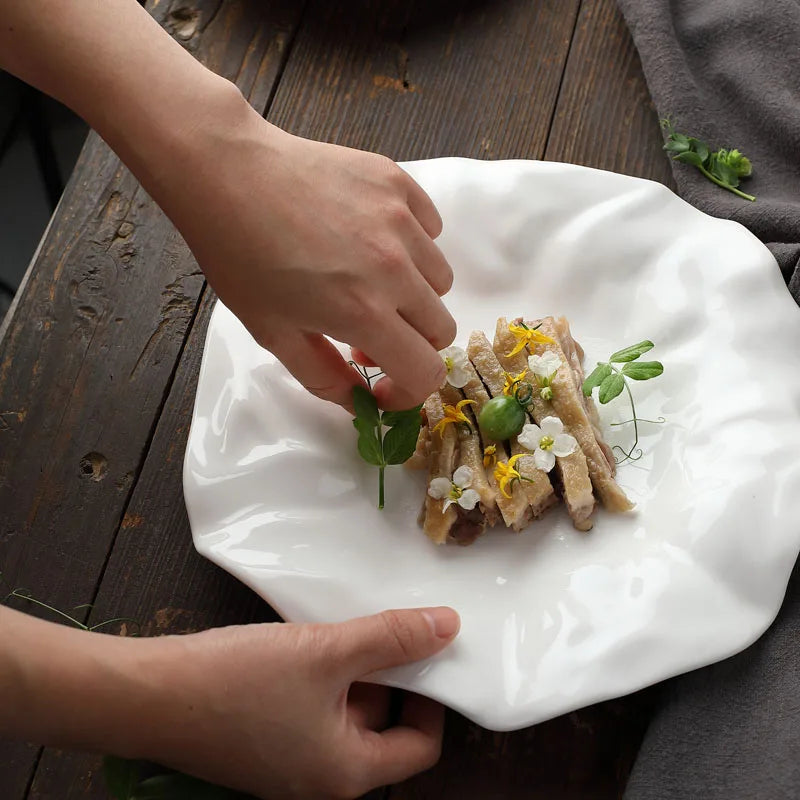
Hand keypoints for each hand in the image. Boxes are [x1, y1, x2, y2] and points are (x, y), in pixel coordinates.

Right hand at [136, 607, 459, 798]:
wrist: (146, 695)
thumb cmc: (238, 681)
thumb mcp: (325, 652)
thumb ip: (391, 638)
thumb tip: (448, 627)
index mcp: (345, 773)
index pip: (419, 746)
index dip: (433, 699)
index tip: (427, 653)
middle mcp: (320, 780)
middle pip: (380, 728)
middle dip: (388, 676)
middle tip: (384, 627)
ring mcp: (288, 764)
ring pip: (344, 713)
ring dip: (352, 670)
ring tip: (343, 626)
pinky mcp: (262, 744)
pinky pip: (311, 710)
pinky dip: (321, 677)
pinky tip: (310, 639)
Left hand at [162, 105, 455, 410]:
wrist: (226, 173)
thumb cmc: (239, 256)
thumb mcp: (273, 333)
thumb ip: (323, 377)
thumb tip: (356, 400)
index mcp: (363, 312)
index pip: (426, 373)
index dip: (408, 393)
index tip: (382, 387)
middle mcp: (394, 268)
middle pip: (440, 329)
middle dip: (409, 345)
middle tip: (365, 333)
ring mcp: (401, 220)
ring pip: (440, 281)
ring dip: (413, 297)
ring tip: (370, 284)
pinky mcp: (397, 183)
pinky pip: (431, 230)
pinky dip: (414, 247)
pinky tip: (374, 242)